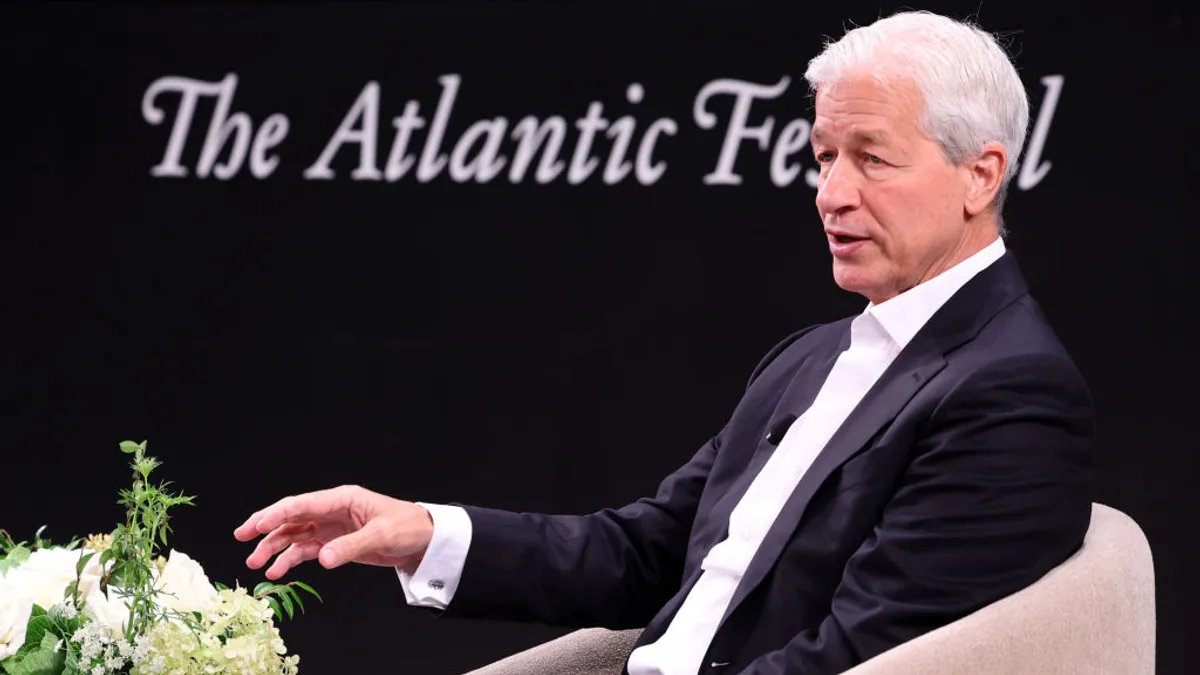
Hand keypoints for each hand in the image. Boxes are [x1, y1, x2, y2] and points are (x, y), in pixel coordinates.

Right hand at [233, 485, 433, 579]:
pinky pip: (306, 549)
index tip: (255, 525)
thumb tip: (322, 558)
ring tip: (255, 564)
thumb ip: (350, 547)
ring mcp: (332, 526)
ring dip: (274, 547)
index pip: (302, 504)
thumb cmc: (407, 528)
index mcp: (342, 499)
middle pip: (292, 516)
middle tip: (241, 538)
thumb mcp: (382, 535)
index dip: (276, 513)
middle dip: (265, 526)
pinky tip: (277, 570)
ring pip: (295, 534)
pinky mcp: (335, 542)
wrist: (424, 540)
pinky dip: (291, 558)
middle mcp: (332, 510)